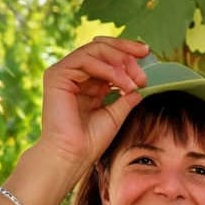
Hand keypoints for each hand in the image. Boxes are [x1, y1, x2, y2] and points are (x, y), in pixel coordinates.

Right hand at [36, 37, 149, 166]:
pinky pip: (85, 60)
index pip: (107, 57)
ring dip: (120, 61)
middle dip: (126, 51)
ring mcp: (64, 73)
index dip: (127, 53)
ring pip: (94, 50)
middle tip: (145, 58)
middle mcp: (75, 74)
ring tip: (136, 79)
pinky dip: (107, 69)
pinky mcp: (57, 76)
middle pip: (101, 48)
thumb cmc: (91, 142)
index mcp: (87, 82)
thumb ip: (127, 97)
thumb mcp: (116, 115)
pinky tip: (123, 82)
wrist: (73, 156)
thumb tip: (143, 86)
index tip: (147, 55)